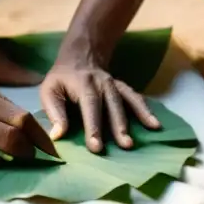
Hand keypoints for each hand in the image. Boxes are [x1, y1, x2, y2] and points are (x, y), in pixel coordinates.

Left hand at [39, 62, 159, 151]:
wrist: (80, 56)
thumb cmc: (61, 79)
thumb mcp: (48, 90)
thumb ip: (53, 112)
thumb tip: (58, 135)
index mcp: (83, 84)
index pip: (90, 106)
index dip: (93, 127)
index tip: (96, 147)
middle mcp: (102, 83)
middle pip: (112, 105)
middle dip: (118, 126)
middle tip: (125, 146)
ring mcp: (115, 85)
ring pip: (127, 101)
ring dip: (137, 118)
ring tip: (144, 136)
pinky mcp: (123, 89)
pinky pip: (136, 98)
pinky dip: (146, 110)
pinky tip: (155, 125)